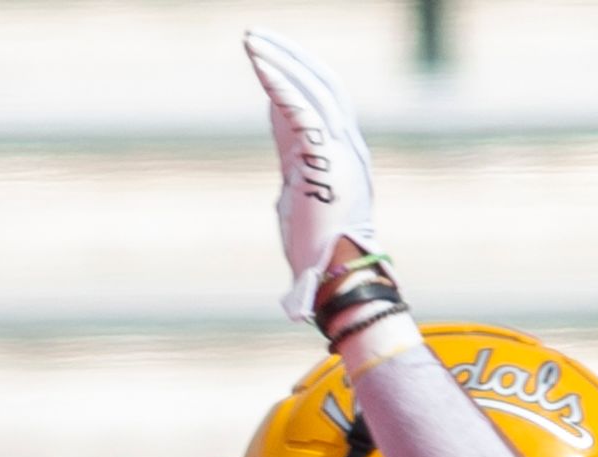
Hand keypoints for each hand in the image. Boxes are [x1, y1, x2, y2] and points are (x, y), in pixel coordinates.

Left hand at [244, 28, 380, 327]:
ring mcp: (340, 151)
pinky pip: (302, 108)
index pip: (322, 103)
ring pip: (313, 87)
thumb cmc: (315, 256)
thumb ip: (295, 173)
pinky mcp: (324, 158)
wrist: (331, 278)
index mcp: (342, 158)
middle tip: (256, 37)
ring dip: (280, 60)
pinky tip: (258, 63)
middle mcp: (346, 147)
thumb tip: (284, 166)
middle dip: (290, 56)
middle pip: (323, 83)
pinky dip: (279, 81)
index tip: (265, 60)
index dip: (293, 77)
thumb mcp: (301, 202)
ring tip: (251, 40)